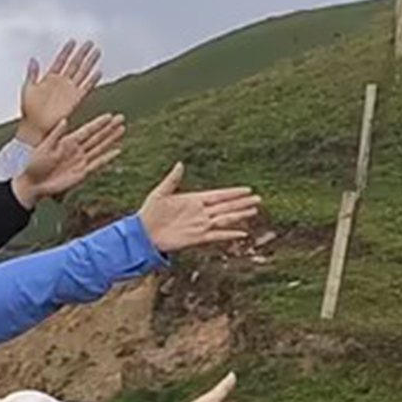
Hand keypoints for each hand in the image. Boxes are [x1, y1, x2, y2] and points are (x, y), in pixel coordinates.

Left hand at [12, 113, 125, 206]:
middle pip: (97, 136)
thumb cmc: (33, 165)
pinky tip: (117, 151)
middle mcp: (76, 150)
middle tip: (121, 118)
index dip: (98, 123)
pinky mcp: (81, 173)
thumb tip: (64, 120)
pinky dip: (107, 158)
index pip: (87, 130)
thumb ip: (55, 134)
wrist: (32, 184)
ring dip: (111, 139)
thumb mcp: (43, 147)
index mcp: (67, 141)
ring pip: (99, 147)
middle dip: (109, 128)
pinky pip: (97, 164)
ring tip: (122, 130)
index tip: (109, 115)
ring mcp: (80, 161)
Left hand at [18, 39, 101, 143]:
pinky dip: (92, 80)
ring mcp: (69, 91)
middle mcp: (61, 83)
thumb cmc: (29, 112)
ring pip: (82, 73)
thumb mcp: (28, 89)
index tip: (73, 41)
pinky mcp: (75, 100)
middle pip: (75, 64)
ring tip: (97, 52)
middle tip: (90, 43)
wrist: (35, 128)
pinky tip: (98, 72)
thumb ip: (32, 74)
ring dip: (90, 63)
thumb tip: (33, 59)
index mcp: (49, 78)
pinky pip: (86, 88)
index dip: (66, 51)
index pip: (61, 60)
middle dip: (82, 53)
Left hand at [135, 162, 262, 252]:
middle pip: (226, 206)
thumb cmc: (149, 213)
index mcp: (193, 200)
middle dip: (242, 203)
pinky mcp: (197, 238)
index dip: (233, 193)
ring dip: (240, 215)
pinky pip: (217, 235)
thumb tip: (180, 164)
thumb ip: (172, 180)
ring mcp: (200, 225)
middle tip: (258, 199)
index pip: (219, 195)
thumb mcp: (160, 193)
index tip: (247, 189)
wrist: (143, 235)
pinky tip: (242, 234)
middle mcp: (200, 212)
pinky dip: (229, 234)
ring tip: (254, 211)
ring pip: (225, 219)